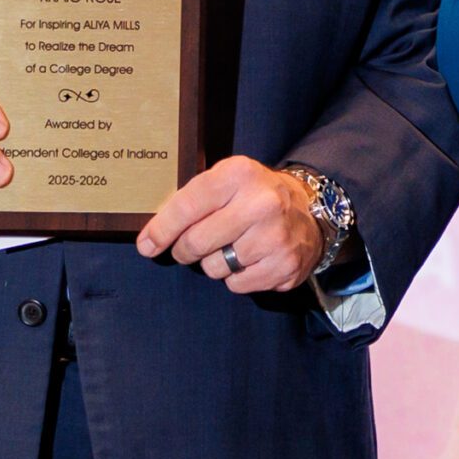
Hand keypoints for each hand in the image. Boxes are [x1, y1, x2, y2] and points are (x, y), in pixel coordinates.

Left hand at [135, 156, 324, 294]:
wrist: (310, 210)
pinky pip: (236, 284)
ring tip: (231, 246)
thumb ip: (192, 199)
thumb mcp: (227, 180)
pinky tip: (249, 259)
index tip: (147, 245)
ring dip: (214, 263)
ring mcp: (275, 236)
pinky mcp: (284, 264)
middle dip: (184, 250)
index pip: (186, 207)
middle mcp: (260, 203)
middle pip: (196, 242)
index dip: (161, 230)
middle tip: (189, 247)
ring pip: (214, 267)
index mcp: (239, 174)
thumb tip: (151, 236)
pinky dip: (236, 276)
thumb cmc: (254, 195)